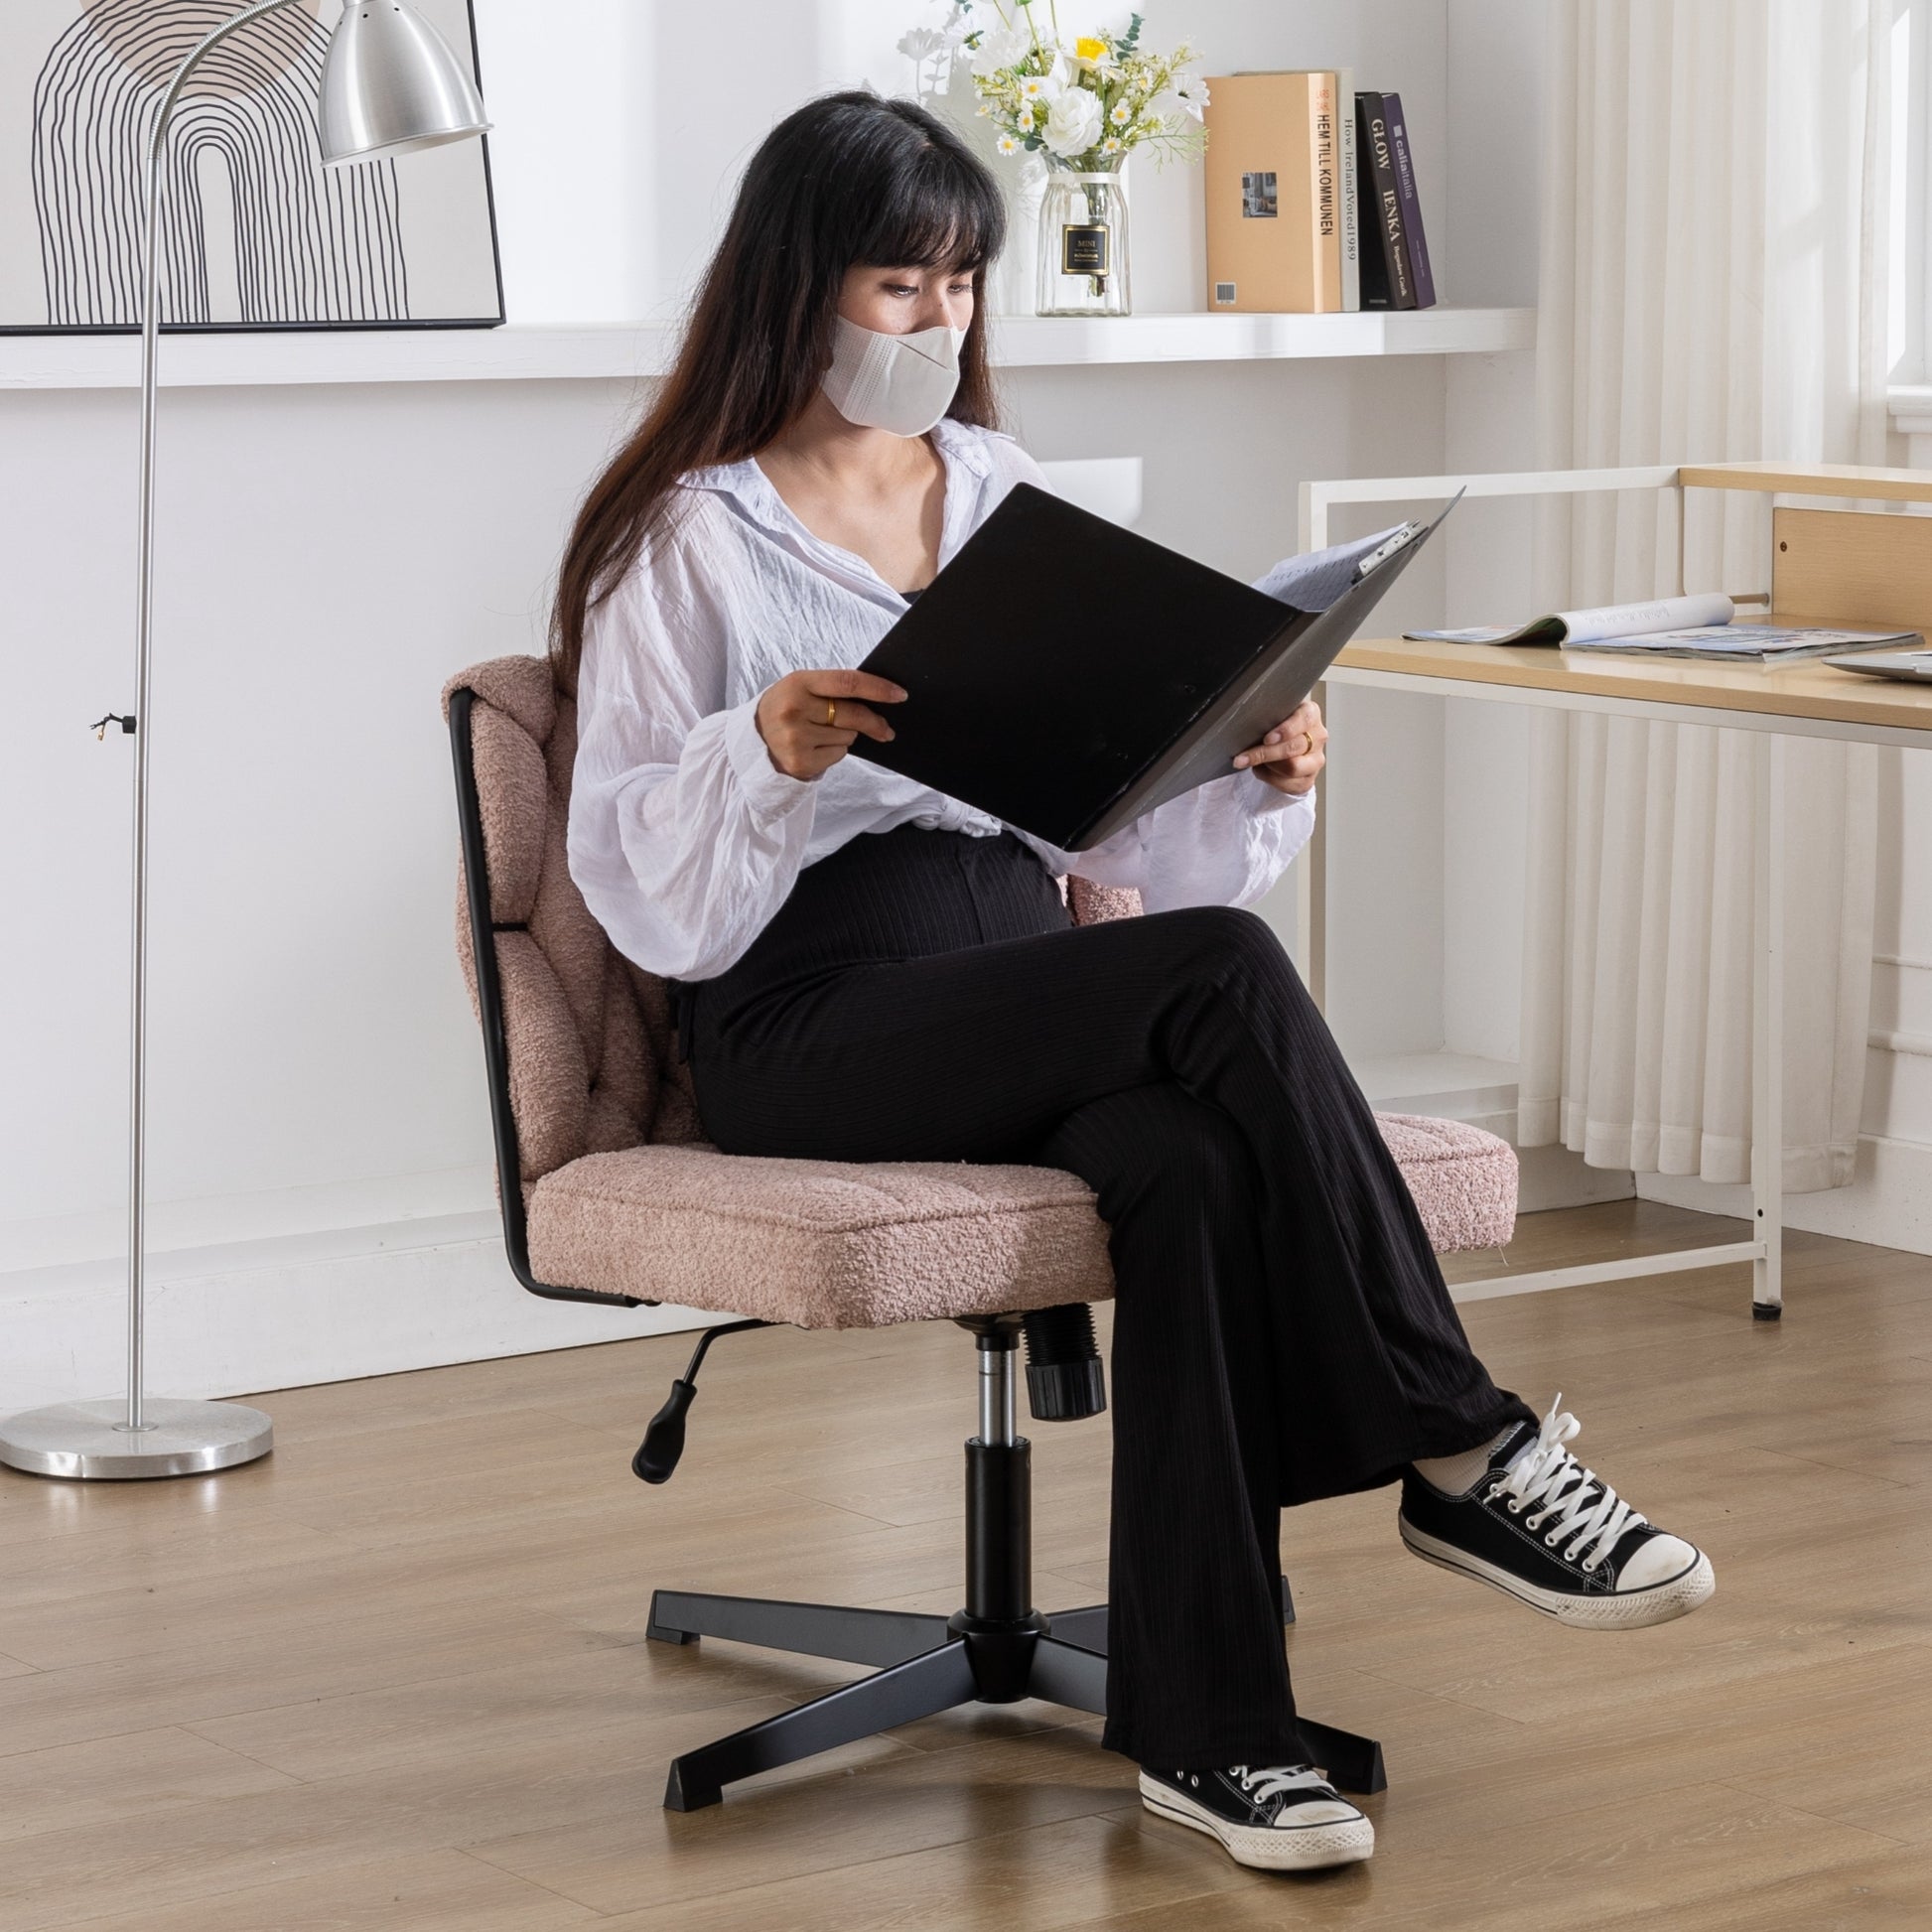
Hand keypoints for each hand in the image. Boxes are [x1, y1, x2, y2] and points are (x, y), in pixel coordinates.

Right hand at [755, 668, 906, 779]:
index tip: (900, 695)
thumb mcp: (802, 688)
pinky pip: (838, 755)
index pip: (847, 682)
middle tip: (885, 729)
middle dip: (874, 722)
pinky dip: (835, 751)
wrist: (753, 739)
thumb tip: (880, 699)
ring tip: (822, 732)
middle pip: (853, 715)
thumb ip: (833, 689)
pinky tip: (817, 747)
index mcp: (797, 683)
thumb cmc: (786, 708)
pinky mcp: (799, 762)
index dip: (878, 688)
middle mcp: (794, 710)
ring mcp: (795, 738)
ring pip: (847, 737)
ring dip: (846, 736)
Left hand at [1233, 698, 1326, 795]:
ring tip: (1252, 761)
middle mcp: (1318, 736)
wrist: (1279, 747)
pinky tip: (1261, 770)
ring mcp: (1316, 759)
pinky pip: (1288, 784)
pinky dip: (1269, 778)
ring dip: (1267, 766)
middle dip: (1264, 753)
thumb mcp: (1270, 716)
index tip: (1267, 739)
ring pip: (1292, 768)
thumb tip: (1244, 725)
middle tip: (1242, 757)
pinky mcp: (1309, 778)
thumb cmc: (1273, 727)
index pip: (1305, 719)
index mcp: (1310, 714)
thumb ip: (1265, 716)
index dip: (1286, 730)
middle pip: (1293, 748)